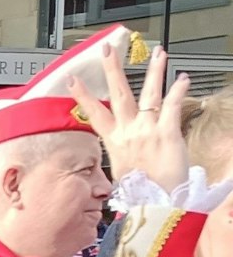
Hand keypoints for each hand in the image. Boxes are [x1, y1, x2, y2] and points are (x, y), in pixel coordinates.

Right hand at [72, 44, 191, 193]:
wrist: (155, 205)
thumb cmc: (141, 193)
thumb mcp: (122, 174)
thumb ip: (124, 156)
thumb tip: (124, 153)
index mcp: (115, 143)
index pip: (94, 114)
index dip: (83, 96)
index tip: (73, 81)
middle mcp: (128, 133)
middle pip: (117, 95)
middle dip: (112, 70)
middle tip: (108, 51)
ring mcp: (147, 131)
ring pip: (148, 94)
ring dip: (153, 71)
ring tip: (157, 54)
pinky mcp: (167, 133)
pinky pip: (172, 105)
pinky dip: (179, 90)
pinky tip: (183, 77)